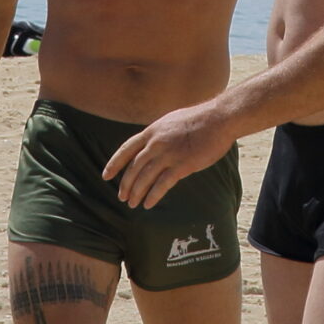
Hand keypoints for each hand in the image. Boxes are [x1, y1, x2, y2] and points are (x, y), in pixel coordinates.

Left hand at [102, 99, 234, 209]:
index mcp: (152, 130)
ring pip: (145, 177)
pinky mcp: (183, 165)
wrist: (218, 119)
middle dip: (125, 183)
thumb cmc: (198, 120)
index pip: (126, 148)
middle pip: (134, 167)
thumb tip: (150, 144)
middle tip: (122, 197)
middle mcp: (157, 142)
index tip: (105, 176)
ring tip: (132, 204)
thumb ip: (159, 134)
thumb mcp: (171, 121)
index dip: (114, 163)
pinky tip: (148, 204)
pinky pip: (162, 184)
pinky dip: (153, 196)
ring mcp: (169, 154)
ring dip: (137, 192)